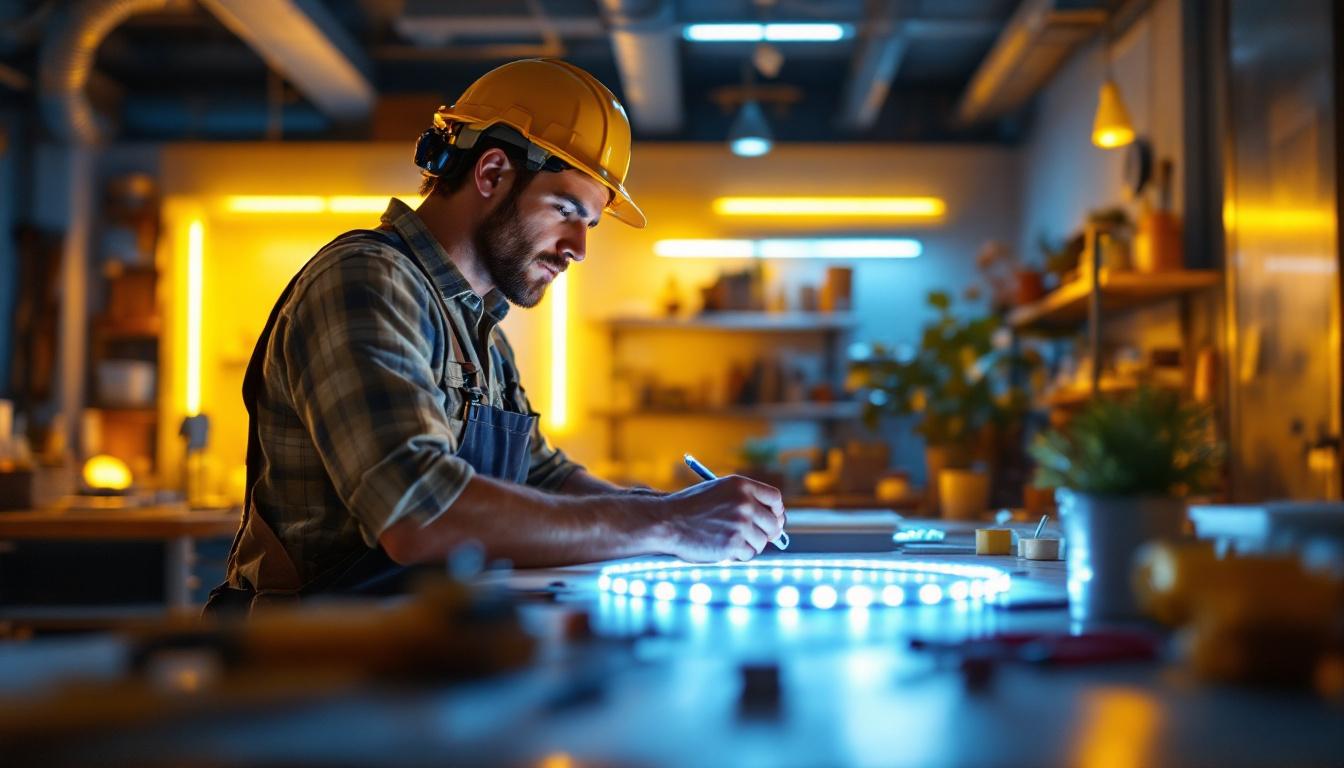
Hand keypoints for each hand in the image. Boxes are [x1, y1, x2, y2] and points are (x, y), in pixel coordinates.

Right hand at [656, 475, 785, 561]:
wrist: (667, 522)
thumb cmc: (691, 509)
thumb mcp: (719, 493)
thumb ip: (744, 501)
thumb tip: (774, 524)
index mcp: (741, 485)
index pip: (775, 498)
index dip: (777, 511)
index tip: (774, 519)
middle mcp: (744, 502)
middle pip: (774, 523)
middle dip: (768, 533)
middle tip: (756, 538)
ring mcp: (740, 524)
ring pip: (761, 542)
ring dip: (749, 546)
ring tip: (728, 541)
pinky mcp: (733, 544)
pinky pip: (749, 554)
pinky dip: (738, 555)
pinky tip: (722, 548)